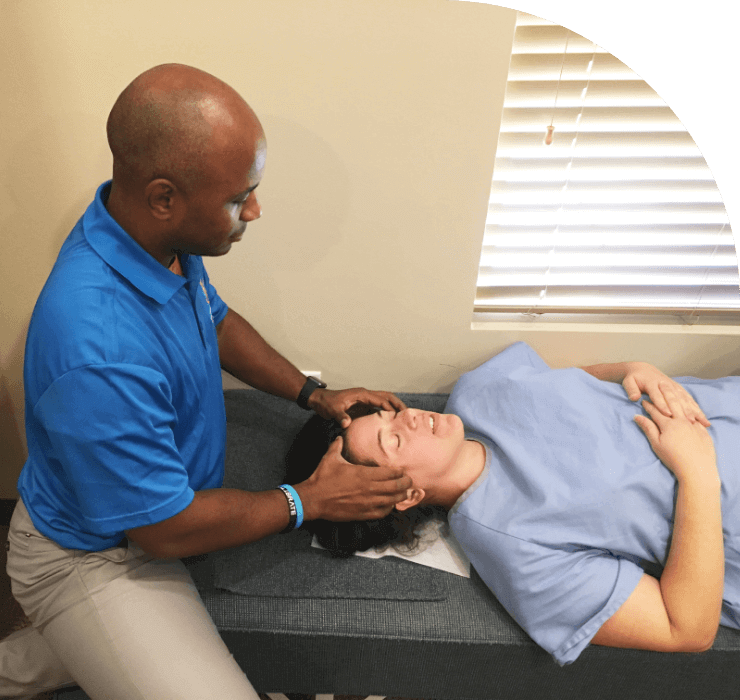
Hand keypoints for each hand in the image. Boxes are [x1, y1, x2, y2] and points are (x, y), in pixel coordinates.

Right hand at [295, 436, 412, 520]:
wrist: (313, 499)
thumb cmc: (322, 478)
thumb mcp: (330, 458)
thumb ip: (337, 445)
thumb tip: (340, 436)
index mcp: (364, 474)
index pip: (390, 473)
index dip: (399, 472)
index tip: (402, 470)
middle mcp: (370, 489)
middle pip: (396, 487)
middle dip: (405, 483)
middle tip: (408, 480)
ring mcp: (368, 503)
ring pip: (393, 500)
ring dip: (400, 496)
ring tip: (404, 492)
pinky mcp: (363, 514)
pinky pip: (383, 512)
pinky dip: (389, 508)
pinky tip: (390, 504)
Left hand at [308, 387, 406, 427]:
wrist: (320, 400)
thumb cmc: (327, 403)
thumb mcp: (332, 410)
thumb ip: (340, 416)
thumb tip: (346, 423)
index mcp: (362, 394)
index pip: (380, 399)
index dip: (390, 407)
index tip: (398, 416)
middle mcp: (366, 395)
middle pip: (387, 396)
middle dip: (398, 404)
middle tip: (408, 414)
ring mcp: (365, 400)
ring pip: (385, 400)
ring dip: (394, 406)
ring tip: (404, 417)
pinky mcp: (363, 406)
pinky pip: (378, 407)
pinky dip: (387, 411)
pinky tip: (391, 420)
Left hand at [622, 362, 709, 426]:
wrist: (642, 369)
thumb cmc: (633, 378)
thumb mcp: (628, 382)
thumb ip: (631, 389)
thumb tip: (635, 398)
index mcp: (653, 383)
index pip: (658, 395)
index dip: (663, 405)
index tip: (668, 414)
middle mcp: (666, 384)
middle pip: (676, 398)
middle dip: (683, 409)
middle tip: (690, 421)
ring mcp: (674, 386)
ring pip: (686, 399)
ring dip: (694, 410)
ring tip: (701, 422)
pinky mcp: (679, 389)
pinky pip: (689, 399)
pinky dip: (696, 408)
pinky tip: (703, 418)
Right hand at [634, 384, 717, 483]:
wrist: (696, 468)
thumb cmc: (673, 458)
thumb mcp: (656, 443)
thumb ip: (648, 428)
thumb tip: (637, 416)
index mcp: (667, 424)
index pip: (655, 411)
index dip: (648, 405)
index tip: (643, 400)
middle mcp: (680, 420)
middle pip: (671, 403)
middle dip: (664, 393)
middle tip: (659, 384)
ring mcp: (692, 424)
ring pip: (684, 406)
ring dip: (677, 397)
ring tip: (673, 390)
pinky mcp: (702, 429)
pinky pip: (696, 415)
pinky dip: (691, 408)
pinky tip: (689, 405)